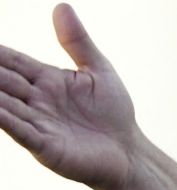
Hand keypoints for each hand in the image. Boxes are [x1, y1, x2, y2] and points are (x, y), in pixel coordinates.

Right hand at [0, 3, 137, 189]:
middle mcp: (35, 101)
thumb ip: (78, 42)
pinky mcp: (45, 147)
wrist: (129, 153)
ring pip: (4, 105)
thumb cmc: (114, 113)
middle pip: (1, 80)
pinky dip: (5, 120)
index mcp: (45, 80)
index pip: (11, 60)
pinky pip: (21, 131)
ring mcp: (38, 124)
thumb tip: (62, 6)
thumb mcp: (99, 71)